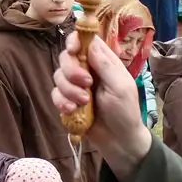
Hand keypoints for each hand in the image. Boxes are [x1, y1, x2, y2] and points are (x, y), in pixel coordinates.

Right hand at [53, 30, 153, 175]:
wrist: (118, 141)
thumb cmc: (125, 112)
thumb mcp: (120, 87)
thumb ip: (105, 65)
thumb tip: (90, 43)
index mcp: (103, 61)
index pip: (85, 41)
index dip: (74, 41)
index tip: (72, 50)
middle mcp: (88, 70)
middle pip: (66, 57)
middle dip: (71, 70)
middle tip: (85, 84)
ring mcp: (76, 86)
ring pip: (58, 76)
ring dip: (68, 89)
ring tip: (83, 102)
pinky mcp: (68, 101)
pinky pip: (56, 94)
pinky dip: (61, 101)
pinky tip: (72, 110)